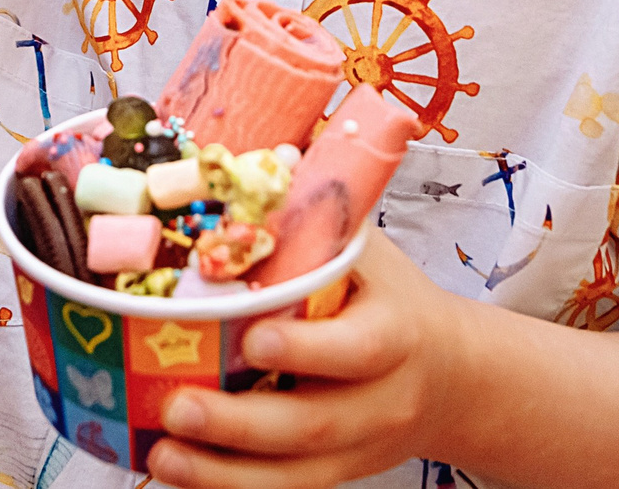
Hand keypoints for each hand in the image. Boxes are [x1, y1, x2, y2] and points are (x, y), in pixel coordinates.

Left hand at [146, 230, 474, 487]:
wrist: (455, 378)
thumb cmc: (391, 299)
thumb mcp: (370, 254)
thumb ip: (317, 220)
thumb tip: (243, 162)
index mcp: (396, 335)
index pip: (358, 351)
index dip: (307, 349)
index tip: (252, 338)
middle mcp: (380, 401)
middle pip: (314, 426)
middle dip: (241, 424)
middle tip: (177, 405)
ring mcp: (359, 449)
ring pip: (295, 475)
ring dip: (222, 473)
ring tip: (162, 454)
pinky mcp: (336, 475)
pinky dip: (228, 487)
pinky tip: (177, 472)